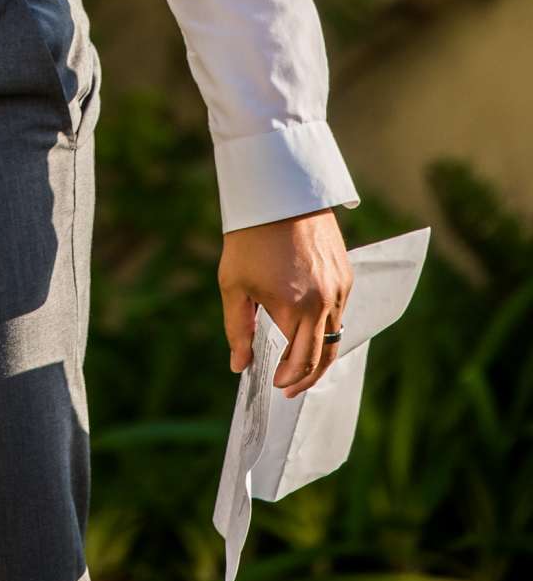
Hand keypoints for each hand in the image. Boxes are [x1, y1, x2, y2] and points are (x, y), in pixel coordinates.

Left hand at [219, 207, 351, 396]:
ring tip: (300, 364)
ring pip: (336, 337)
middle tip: (288, 387)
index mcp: (296, 309)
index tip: (276, 385)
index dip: (288, 378)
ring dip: (319, 355)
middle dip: (305, 377)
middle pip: (323, 357)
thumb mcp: (233, 283)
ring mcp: (340, 288)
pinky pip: (341, 313)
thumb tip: (239, 366)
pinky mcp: (346, 274)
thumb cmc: (249, 237)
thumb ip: (237, 329)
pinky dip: (327, 328)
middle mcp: (324, 303)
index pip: (300, 361)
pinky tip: (308, 330)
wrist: (277, 192)